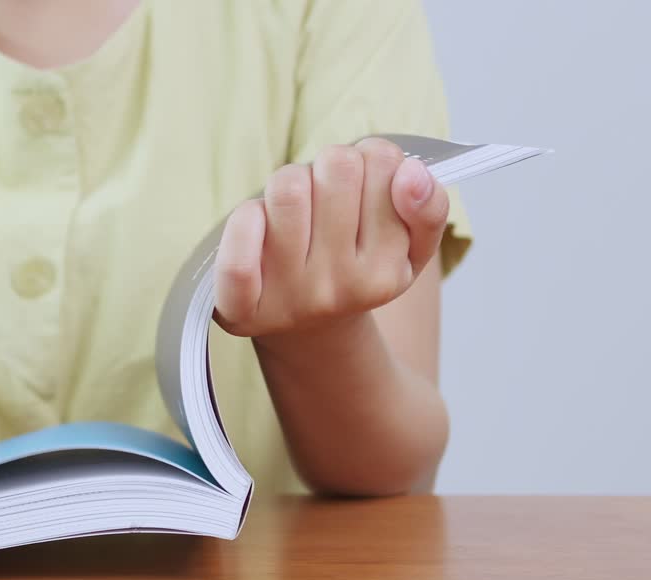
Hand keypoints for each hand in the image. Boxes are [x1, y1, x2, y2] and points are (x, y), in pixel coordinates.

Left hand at [212, 138, 449, 339]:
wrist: (305, 333)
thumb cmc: (353, 271)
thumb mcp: (408, 248)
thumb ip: (429, 209)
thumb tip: (411, 173)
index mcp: (386, 273)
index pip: (382, 162)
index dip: (369, 156)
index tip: (365, 180)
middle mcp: (340, 289)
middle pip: (336, 166)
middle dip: (327, 167)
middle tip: (324, 194)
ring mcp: (289, 297)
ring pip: (288, 189)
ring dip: (287, 183)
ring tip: (293, 208)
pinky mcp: (240, 307)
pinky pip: (241, 246)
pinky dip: (244, 220)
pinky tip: (255, 223)